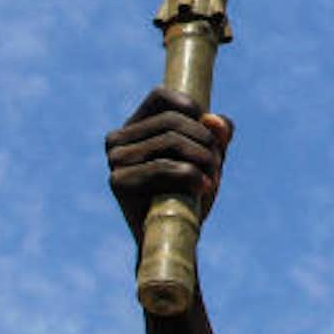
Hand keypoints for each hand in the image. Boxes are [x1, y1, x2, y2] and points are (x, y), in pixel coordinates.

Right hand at [106, 87, 233, 243]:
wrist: (175, 238)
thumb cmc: (191, 193)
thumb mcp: (209, 157)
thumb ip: (216, 134)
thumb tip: (213, 120)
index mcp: (134, 126)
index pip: (160, 96)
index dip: (190, 107)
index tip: (209, 134)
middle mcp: (118, 140)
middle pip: (171, 121)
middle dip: (204, 141)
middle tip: (218, 165)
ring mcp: (115, 160)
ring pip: (170, 141)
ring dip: (202, 158)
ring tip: (214, 178)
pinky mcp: (118, 182)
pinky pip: (162, 167)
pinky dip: (190, 175)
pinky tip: (204, 186)